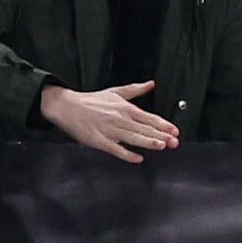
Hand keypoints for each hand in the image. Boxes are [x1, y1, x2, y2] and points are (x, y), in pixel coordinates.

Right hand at [41, 79, 178, 160]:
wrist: (66, 106)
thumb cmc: (91, 100)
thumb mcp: (116, 92)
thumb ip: (136, 90)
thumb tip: (151, 84)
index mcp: (125, 108)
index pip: (149, 117)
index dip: (164, 125)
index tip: (175, 131)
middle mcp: (119, 118)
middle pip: (144, 128)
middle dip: (161, 135)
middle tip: (174, 142)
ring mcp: (109, 130)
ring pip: (132, 137)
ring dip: (148, 142)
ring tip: (161, 146)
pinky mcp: (98, 140)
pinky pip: (115, 149)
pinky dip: (127, 154)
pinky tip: (138, 158)